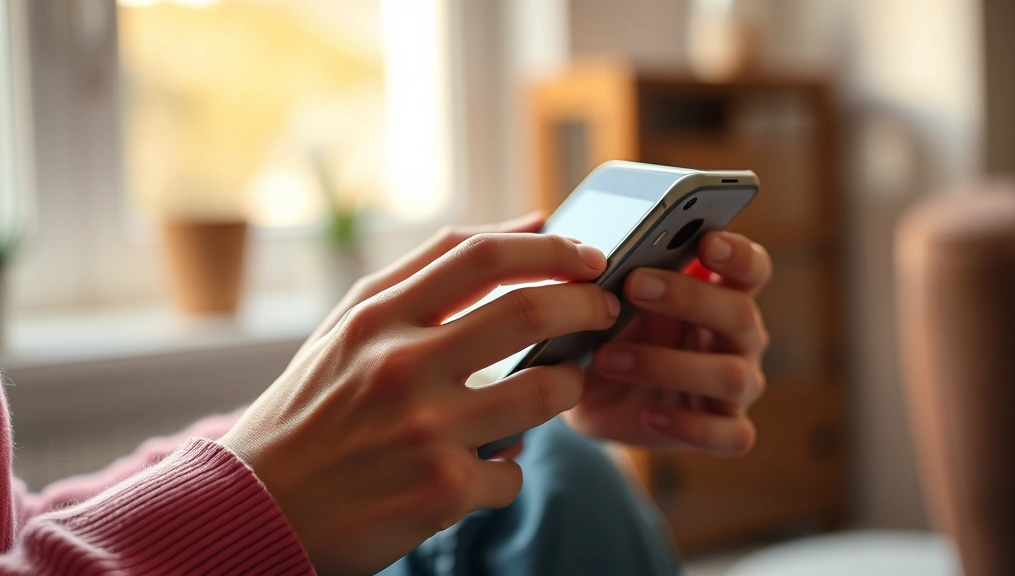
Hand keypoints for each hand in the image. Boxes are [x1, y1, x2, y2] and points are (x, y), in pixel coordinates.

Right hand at [220, 233, 618, 574]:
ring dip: (567, 387)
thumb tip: (529, 225)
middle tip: (604, 310)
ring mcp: (424, 429)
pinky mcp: (441, 491)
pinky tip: (488, 464)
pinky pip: (513, 470)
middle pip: (529, 311)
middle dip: (587, 305)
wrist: (256, 508)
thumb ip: (431, 272)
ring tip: (560, 385)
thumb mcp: (350, 327)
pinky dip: (510, 466)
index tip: (587, 254)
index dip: (550, 247)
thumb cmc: (312, 408)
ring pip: (545, 392)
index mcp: (376, 315)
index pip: (481, 255)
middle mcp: (400, 364)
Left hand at [564, 231, 771, 455]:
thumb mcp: (600, 300)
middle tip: (634, 285)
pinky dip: (690, 425)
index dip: (738, 254)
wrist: (584, 395)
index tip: (707, 242)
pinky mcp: (724, 429)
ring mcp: (737, 386)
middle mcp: (739, 338)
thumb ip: (604, 272)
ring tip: (609, 357)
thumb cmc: (604, 330)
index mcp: (720, 293)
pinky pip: (729, 434)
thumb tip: (576, 240)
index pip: (751, 268)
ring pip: (730, 375)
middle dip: (688, 298)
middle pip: (740, 314)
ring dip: (667, 365)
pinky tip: (650, 415)